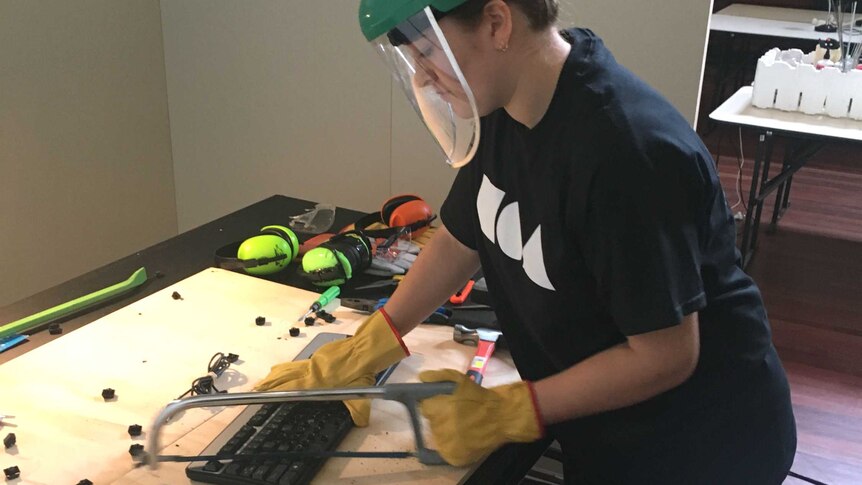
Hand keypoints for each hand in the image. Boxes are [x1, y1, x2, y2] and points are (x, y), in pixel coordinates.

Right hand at [254, 310, 407, 425]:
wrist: (365, 348)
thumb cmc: (361, 371)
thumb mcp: (360, 392)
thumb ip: (359, 411)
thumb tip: (361, 423)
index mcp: (317, 382)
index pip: (291, 386)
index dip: (275, 389)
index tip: (262, 391)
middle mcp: (312, 371)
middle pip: (285, 376)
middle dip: (270, 382)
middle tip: (256, 387)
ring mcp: (314, 362)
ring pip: (290, 367)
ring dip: (277, 374)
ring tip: (265, 379)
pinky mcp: (318, 355)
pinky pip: (300, 363)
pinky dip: (290, 367)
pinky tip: (286, 370)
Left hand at [419, 369, 544, 465]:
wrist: (502, 417)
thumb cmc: (479, 397)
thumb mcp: (459, 380)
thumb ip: (438, 377)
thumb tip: (421, 378)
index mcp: (439, 409)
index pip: (424, 407)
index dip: (434, 404)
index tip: (444, 403)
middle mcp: (440, 429)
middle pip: (431, 422)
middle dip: (440, 416)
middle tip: (456, 413)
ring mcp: (447, 446)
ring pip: (437, 437)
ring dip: (445, 431)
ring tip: (462, 425)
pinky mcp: (454, 458)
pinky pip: (445, 451)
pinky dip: (451, 445)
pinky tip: (462, 437)